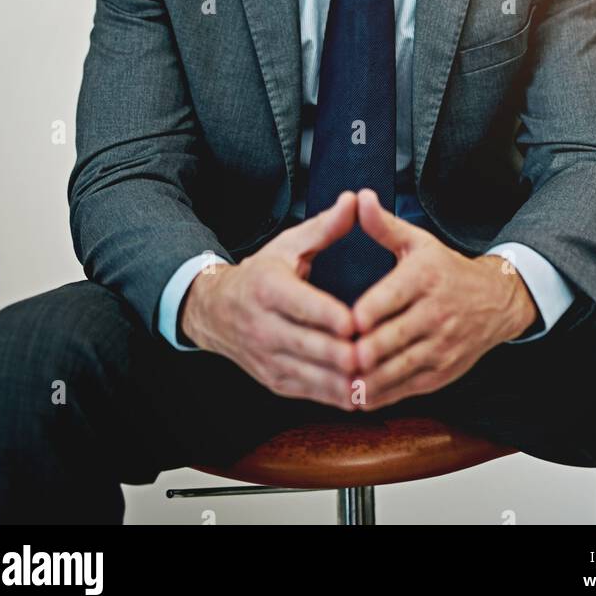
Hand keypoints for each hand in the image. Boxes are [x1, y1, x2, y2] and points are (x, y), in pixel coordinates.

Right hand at [180, 191, 362, 409]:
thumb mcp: (289, 245)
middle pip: (309, 346)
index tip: (357, 322)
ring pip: (311, 376)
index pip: (301, 306)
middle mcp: (264, 327)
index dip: (329, 316)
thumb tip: (355, 201)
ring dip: (344, 380)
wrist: (217, 311)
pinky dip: (336, 394)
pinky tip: (364, 391)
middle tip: (378, 353)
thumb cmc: (263, 273)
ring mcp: (268, 358)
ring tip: (378, 375)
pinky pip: (310, 392)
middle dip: (344, 353)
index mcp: (268, 288)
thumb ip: (326, 227)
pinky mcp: (275, 380)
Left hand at [348, 189, 539, 410]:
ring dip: (368, 379)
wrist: (495, 301)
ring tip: (338, 382)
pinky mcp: (442, 372)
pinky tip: (358, 395)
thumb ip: (384, 225)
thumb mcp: (417, 242)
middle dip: (362, 352)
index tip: (344, 322)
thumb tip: (360, 198)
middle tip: (332, 357)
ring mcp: (441, 346)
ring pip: (399, 368)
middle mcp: (435, 313)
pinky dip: (382, 394)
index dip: (367, 313)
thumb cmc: (446, 270)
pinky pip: (408, 387)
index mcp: (424, 277)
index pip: (391, 297)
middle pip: (393, 338)